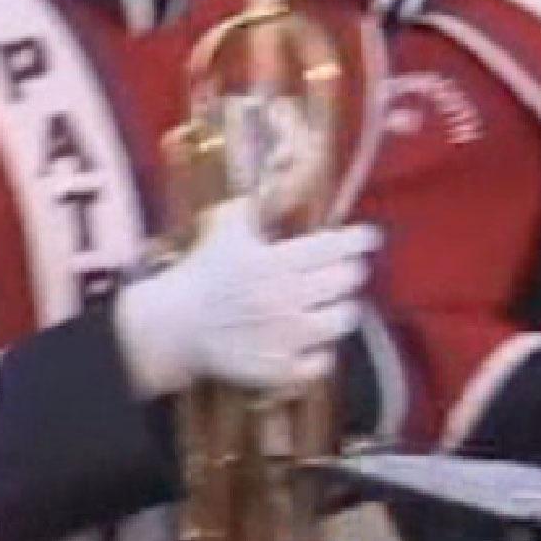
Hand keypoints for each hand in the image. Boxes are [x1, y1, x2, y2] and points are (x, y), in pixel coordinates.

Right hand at [110, 201, 379, 399]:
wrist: (173, 327)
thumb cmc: (201, 273)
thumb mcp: (223, 228)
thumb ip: (254, 205)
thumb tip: (280, 172)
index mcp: (274, 261)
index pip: (337, 246)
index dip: (360, 239)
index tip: (367, 237)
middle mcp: (286, 298)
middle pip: (348, 280)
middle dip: (348, 271)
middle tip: (339, 270)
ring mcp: (287, 337)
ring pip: (344, 318)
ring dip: (339, 308)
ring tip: (325, 304)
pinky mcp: (282, 368)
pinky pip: (324, 360)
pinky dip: (321, 351)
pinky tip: (307, 340)